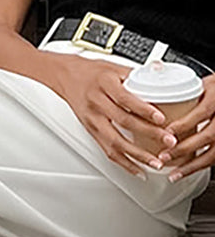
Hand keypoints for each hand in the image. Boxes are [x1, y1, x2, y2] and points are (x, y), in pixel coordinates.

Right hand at [53, 56, 177, 176]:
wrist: (67, 78)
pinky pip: (108, 151)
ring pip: (115, 142)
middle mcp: (97, 104)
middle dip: (148, 134)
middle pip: (124, 123)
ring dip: (137, 155)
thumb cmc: (92, 72)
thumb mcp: (115, 67)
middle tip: (167, 141)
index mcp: (105, 85)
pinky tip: (137, 169)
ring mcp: (93, 121)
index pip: (126, 99)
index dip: (144, 110)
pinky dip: (124, 163)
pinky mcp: (92, 133)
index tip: (161, 119)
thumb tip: (160, 74)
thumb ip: (137, 74)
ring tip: (155, 162)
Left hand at [156, 73, 214, 181]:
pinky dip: (197, 168)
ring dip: (191, 166)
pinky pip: (214, 158)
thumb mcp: (206, 83)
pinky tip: (184, 173)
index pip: (201, 113)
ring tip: (173, 174)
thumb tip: (155, 77)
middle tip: (165, 155)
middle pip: (208, 136)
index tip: (168, 132)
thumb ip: (186, 89)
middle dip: (184, 148)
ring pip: (213, 153)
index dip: (184, 124)